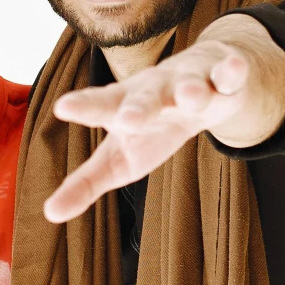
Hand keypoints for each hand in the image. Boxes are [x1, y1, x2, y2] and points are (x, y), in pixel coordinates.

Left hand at [43, 37, 258, 222]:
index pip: (102, 108)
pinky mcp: (223, 77)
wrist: (201, 82)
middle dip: (138, 107)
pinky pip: (229, 75)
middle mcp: (154, 91)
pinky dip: (232, 73)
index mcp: (125, 106)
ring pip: (190, 86)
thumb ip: (85, 183)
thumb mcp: (119, 157)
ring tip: (190, 100)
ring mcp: (190, 81)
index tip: (62, 108)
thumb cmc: (151, 126)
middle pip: (145, 98)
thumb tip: (50, 213)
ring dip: (191, 92)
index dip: (85, 108)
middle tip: (126, 120)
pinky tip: (234, 70)